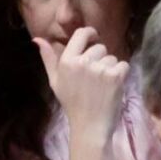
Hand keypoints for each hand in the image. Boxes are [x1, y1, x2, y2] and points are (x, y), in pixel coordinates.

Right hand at [37, 26, 128, 159]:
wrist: (89, 126)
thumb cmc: (72, 103)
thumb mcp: (55, 81)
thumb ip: (48, 59)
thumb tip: (37, 39)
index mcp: (66, 62)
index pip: (81, 33)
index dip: (90, 34)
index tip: (94, 39)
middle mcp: (83, 62)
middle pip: (100, 47)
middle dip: (99, 59)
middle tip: (92, 79)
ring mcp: (100, 68)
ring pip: (112, 57)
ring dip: (109, 68)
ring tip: (100, 86)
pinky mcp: (116, 75)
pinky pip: (123, 64)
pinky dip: (120, 74)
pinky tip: (111, 88)